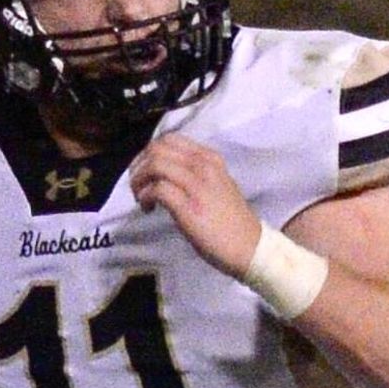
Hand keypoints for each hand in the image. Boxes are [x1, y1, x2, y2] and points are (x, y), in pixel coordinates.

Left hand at [124, 135, 265, 278]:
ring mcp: (196, 184)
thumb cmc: (233, 223)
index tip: (146, 171)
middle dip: (139, 165)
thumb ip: (196, 175)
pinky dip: (145, 197)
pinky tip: (148, 208)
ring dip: (139, 180)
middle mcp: (204, 166)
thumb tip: (167, 175)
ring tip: (141, 197)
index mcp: (210, 159)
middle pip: (157, 148)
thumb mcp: (219, 186)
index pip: (170, 140)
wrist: (250, 247)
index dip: (150, 153)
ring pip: (154, 164)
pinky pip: (156, 188)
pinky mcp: (188, 205)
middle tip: (138, 184)